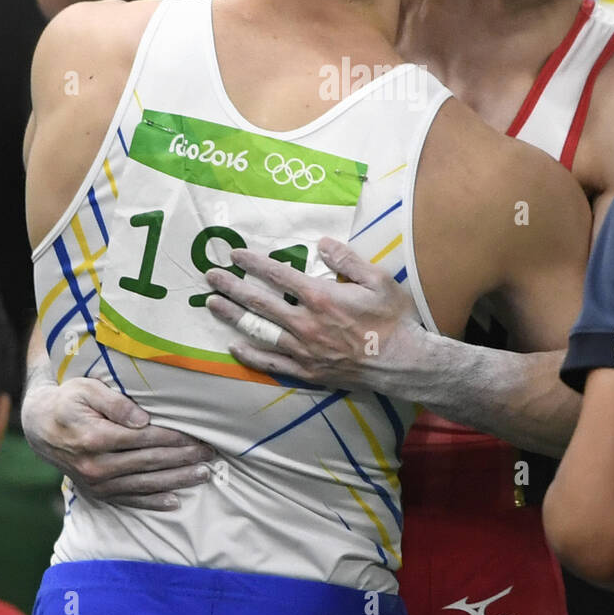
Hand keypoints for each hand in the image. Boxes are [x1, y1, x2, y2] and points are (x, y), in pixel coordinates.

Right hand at [21, 376, 216, 510]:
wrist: (38, 427)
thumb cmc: (67, 401)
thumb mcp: (87, 390)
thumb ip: (116, 403)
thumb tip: (143, 420)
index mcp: (96, 438)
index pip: (145, 439)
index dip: (175, 439)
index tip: (198, 436)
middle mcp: (97, 465)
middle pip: (150, 463)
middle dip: (184, 459)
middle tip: (210, 454)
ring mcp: (96, 483)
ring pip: (145, 484)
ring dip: (177, 480)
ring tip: (203, 475)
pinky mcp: (96, 493)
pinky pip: (129, 500)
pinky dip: (152, 502)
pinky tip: (174, 502)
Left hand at [203, 237, 425, 390]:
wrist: (403, 363)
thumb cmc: (394, 319)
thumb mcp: (378, 280)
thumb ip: (347, 260)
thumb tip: (322, 243)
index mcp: (321, 296)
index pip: (278, 275)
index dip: (254, 263)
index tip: (235, 254)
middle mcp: (305, 322)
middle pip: (260, 301)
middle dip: (232, 286)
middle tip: (210, 276)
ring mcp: (303, 350)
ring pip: (258, 330)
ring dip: (233, 316)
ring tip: (211, 304)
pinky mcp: (307, 371)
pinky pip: (271, 364)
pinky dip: (250, 355)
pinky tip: (233, 347)